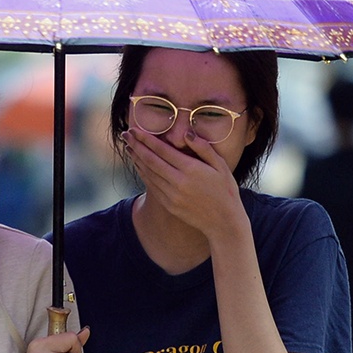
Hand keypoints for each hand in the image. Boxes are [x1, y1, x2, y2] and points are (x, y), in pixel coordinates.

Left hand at [122, 125, 247, 243]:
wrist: (224, 222)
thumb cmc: (226, 191)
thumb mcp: (221, 166)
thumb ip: (203, 148)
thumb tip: (186, 133)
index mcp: (191, 169)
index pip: (162, 150)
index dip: (146, 139)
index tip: (135, 130)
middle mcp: (178, 182)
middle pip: (150, 160)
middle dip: (136, 146)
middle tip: (126, 134)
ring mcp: (171, 195)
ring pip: (148, 173)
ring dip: (136, 159)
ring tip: (129, 147)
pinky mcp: (168, 205)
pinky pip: (151, 186)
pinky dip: (143, 174)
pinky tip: (139, 165)